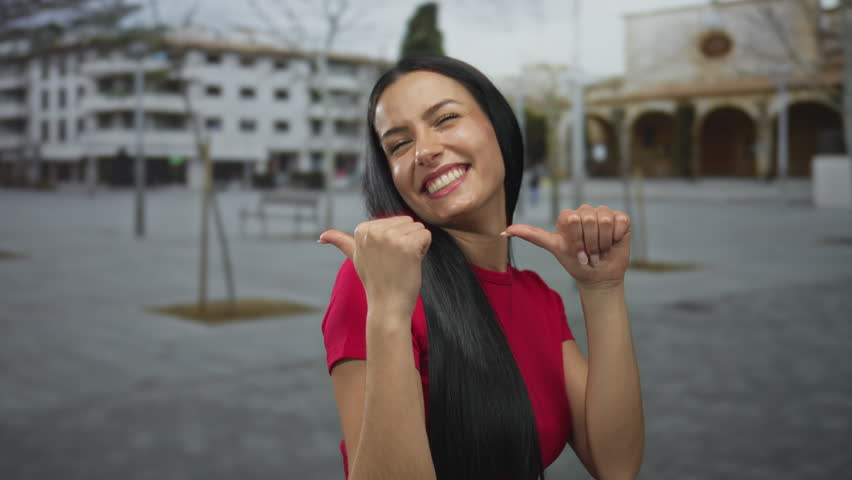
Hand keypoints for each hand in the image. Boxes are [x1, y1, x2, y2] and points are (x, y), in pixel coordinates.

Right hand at [319, 216, 431, 317]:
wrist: (387, 305)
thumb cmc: (376, 281)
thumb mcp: (356, 257)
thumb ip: (341, 242)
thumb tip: (322, 236)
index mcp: (362, 229)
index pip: (395, 221)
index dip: (395, 240)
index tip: (385, 257)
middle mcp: (374, 231)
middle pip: (408, 222)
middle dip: (407, 240)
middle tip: (395, 262)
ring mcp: (390, 238)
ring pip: (418, 228)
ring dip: (416, 246)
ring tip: (402, 263)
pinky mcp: (407, 245)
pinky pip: (426, 235)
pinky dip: (424, 250)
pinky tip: (411, 263)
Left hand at [504, 205, 630, 289]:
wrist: (598, 276)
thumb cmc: (575, 263)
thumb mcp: (554, 248)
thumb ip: (532, 235)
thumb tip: (505, 230)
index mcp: (568, 216)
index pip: (571, 219)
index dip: (574, 240)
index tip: (575, 252)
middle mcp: (585, 211)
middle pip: (588, 219)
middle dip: (589, 244)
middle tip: (589, 253)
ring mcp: (604, 213)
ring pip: (604, 220)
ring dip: (602, 243)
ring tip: (600, 250)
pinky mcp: (621, 219)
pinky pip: (619, 222)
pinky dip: (616, 238)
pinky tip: (612, 243)